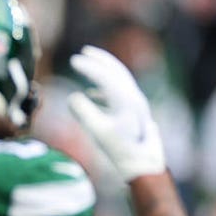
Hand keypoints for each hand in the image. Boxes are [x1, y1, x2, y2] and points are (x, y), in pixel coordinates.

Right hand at [67, 45, 165, 181]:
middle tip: (84, 51)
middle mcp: (134, 97)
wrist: (143, 163)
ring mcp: (136, 104)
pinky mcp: (134, 112)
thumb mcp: (97, 132)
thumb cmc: (119, 149)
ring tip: (89, 65)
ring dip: (104, 70)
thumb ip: (84, 112)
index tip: (74, 60)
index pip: (106, 76)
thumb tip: (73, 97)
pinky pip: (119, 92)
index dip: (89, 67)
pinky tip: (91, 94)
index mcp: (126, 100)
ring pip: (120, 80)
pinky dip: (104, 88)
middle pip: (117, 71)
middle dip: (100, 60)